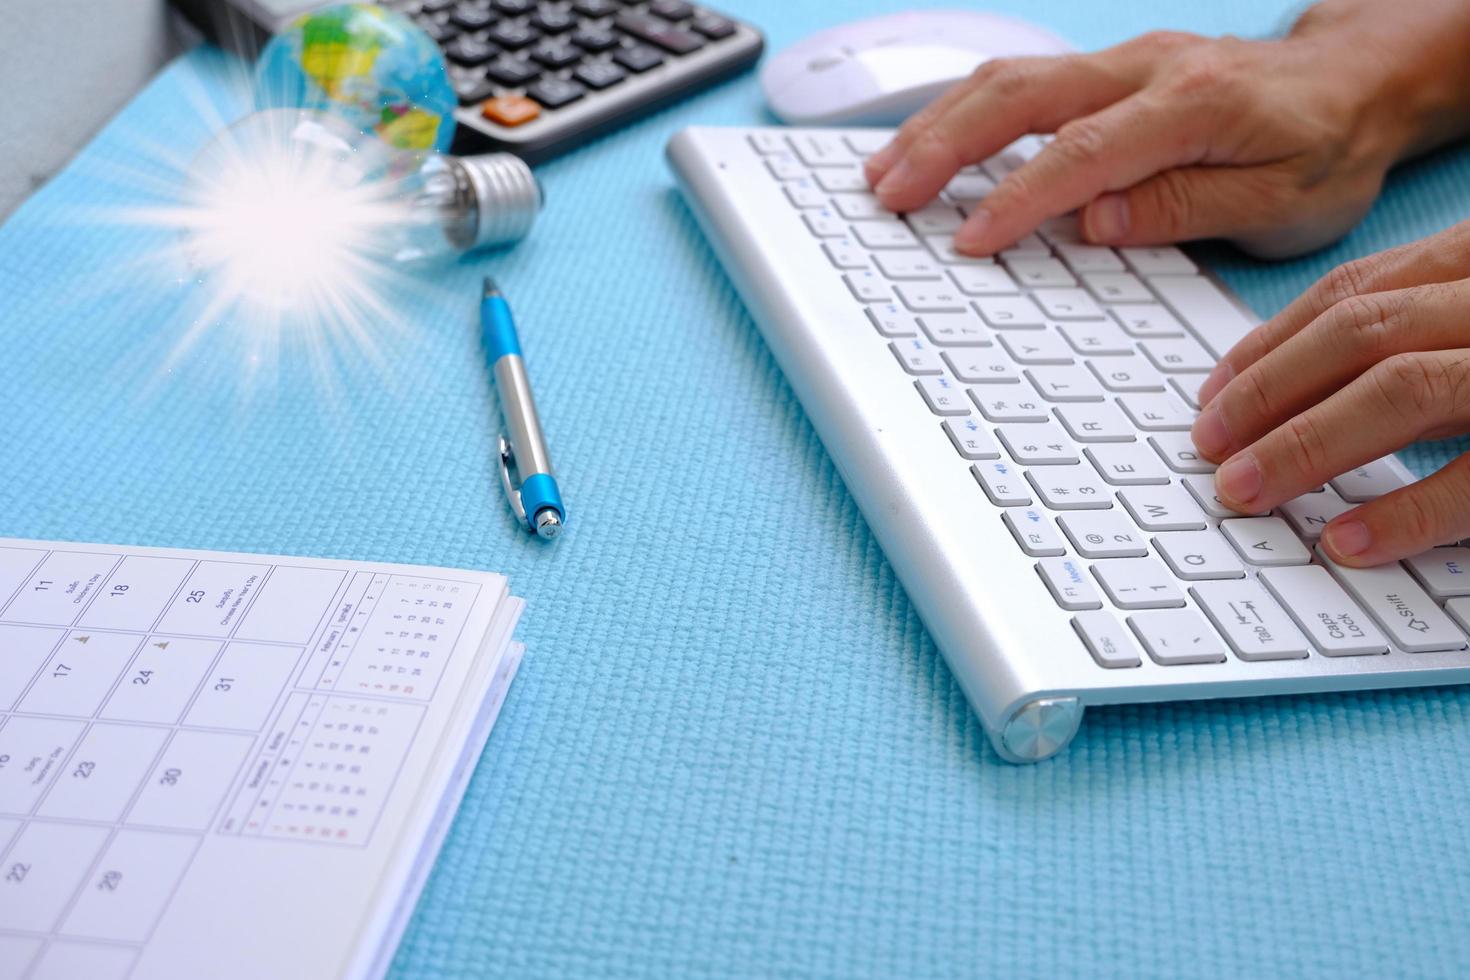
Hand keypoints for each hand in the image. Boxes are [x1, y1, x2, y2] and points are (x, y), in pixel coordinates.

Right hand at [864, 0, 1469, 257]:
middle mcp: (1147, 67)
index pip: (1081, 153)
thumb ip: (1187, 208)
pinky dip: (962, 112)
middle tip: (888, 195)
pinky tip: (927, 142)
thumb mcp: (1284, 201)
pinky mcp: (1109, 71)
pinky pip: (1021, 82)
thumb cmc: (1327, 148)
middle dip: (943, 145)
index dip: (1017, 197)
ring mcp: (1123, 61)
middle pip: (1020, 95)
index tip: (968, 239)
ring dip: (938, 124)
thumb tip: (1095, 220)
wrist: (1357, 83)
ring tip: (884, 172)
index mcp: (1194, 103)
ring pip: (1008, 78)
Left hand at [1189, 220, 1469, 565]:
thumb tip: (1302, 394)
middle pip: (1361, 332)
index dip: (1269, 346)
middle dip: (1267, 392)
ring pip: (1402, 386)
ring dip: (1307, 444)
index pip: (1355, 293)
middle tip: (1206, 447)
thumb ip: (1418, 335)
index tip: (1211, 394)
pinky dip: (1406, 510)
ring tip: (1243, 490)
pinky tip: (1346, 541)